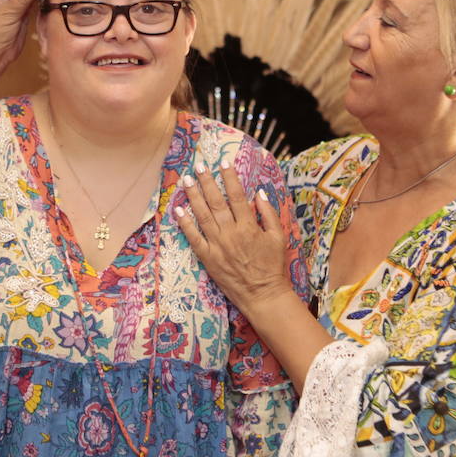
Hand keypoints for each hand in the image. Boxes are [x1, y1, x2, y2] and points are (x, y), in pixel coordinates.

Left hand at [176, 164, 291, 312]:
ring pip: (202, 215)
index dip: (229, 177)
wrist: (263, 294)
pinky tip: (177, 209)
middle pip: (216, 201)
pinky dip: (185, 223)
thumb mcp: (278, 237)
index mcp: (248, 226)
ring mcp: (217, 245)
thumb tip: (259, 193)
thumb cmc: (272, 266)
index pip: (236, 195)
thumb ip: (268, 214)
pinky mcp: (208, 258)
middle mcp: (231, 232)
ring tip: (186, 180)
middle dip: (207, 181)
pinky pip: (194, 237)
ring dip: (193, 196)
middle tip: (198, 165)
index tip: (223, 162)